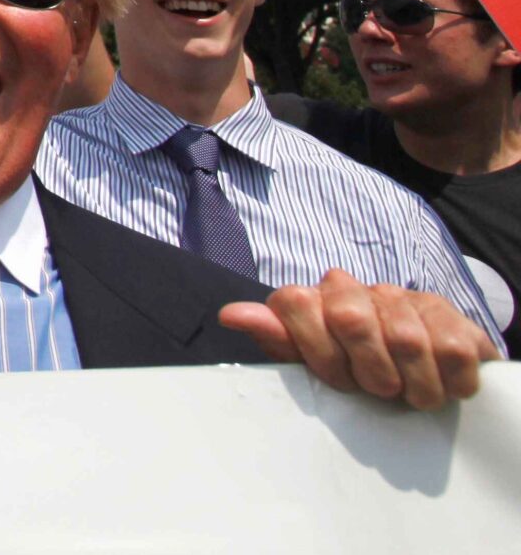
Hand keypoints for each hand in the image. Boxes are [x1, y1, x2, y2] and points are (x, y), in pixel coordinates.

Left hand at [220, 270, 494, 408]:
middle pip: (349, 320)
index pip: (293, 303)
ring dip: (411, 385)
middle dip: (367, 371)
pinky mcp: (450, 315)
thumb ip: (276, 338)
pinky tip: (443, 384)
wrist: (425, 372)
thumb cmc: (356, 371)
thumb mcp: (311, 363)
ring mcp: (403, 298)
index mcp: (313, 298)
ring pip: (406, 340)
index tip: (339, 380)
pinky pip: (452, 352)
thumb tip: (229, 314)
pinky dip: (449, 382)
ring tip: (410, 392)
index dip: (318, 354)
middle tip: (378, 389)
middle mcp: (355, 289)